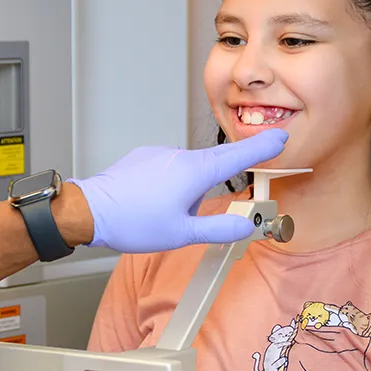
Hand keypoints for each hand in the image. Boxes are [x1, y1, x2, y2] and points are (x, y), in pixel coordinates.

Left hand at [71, 131, 287, 251]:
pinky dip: (171, 181)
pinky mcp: (145, 157)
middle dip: (230, 168)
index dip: (261, 148)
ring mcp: (160, 154)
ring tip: (167, 213)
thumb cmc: (133, 222)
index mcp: (194, 173)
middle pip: (216, 161)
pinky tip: (155, 201)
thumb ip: (218, 229)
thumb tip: (246, 227)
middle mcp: (179, 156)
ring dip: (191, 185)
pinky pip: (169, 167)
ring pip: (189, 168)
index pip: (237, 158)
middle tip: (234, 178)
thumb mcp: (182, 233)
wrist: (90, 211)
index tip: (280, 136)